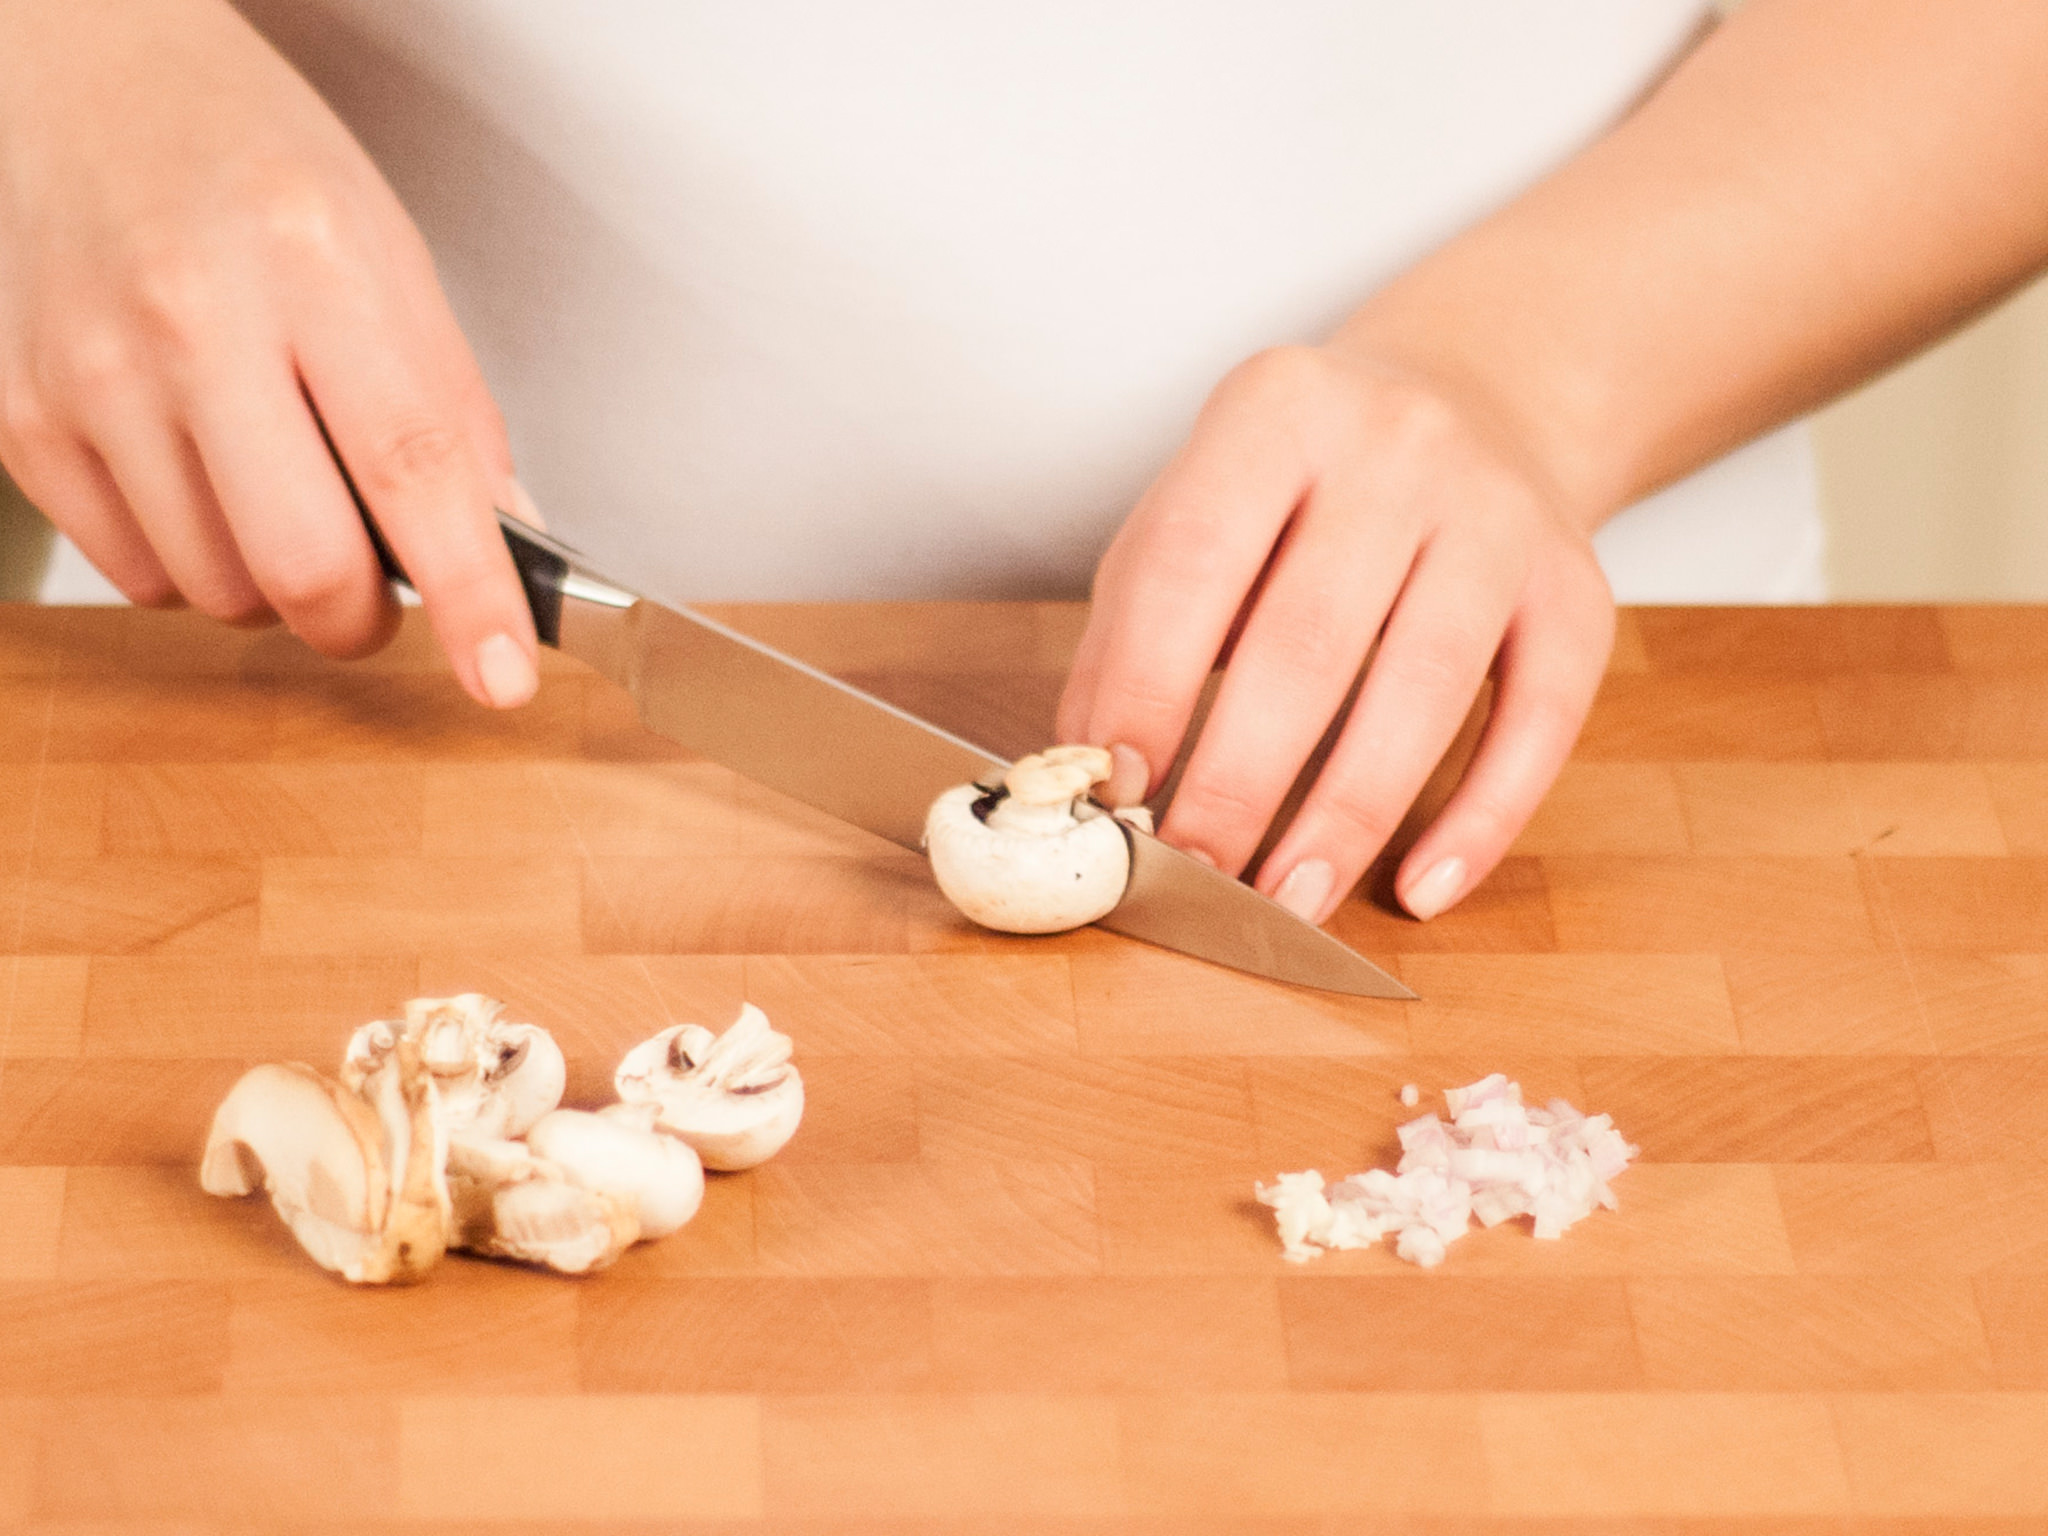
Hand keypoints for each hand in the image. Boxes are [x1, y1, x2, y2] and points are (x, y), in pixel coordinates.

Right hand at [0, 0, 537, 706]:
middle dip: (363, 616)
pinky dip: (193, 563)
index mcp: (316, 263)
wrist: (100, 91)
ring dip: (274, 584)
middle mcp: (194, 317)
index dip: (472, 595)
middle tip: (380, 587)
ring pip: (219, 591)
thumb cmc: (262, 172)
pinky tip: (204, 477)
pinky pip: (137, 575)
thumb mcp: (396, 259)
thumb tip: (502, 547)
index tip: (502, 678)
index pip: (413, 469)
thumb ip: (453, 412)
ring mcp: (94, 373)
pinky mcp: (25, 419)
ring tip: (279, 486)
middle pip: (303, 564)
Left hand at [1057, 343, 1614, 922]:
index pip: (1193, 559)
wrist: (1482, 400)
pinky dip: (1481, 820)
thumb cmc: (1304, 490)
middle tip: (1191, 874)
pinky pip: (1538, 722)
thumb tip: (1091, 769)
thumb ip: (1136, 625)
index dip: (1146, 687)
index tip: (1115, 793)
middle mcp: (1401, 447)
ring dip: (1347, 817)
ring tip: (1288, 900)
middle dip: (1239, 781)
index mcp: (1278, 410)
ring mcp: (1501, 515)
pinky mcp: (1578, 590)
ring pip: (1425, 688)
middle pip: (1309, 640)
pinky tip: (1422, 888)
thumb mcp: (1199, 509)